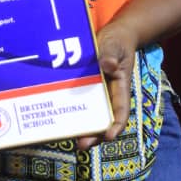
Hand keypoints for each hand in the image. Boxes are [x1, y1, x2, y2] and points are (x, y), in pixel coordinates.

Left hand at [76, 19, 135, 149]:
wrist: (114, 35)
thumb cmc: (118, 42)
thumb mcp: (116, 46)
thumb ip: (111, 54)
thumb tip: (107, 65)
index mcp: (120, 88)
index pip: (122, 111)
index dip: (116, 126)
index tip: (109, 136)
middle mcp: (109, 95)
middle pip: (104, 121)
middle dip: (95, 135)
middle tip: (82, 145)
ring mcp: (96, 94)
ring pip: (90, 116)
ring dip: (81, 129)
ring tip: (68, 138)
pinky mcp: (84, 89)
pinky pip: (78, 102)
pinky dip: (71, 112)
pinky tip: (59, 119)